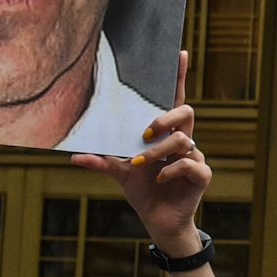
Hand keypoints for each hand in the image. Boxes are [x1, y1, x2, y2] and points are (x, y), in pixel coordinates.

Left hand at [75, 51, 208, 249]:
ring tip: (139, 163)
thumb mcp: (120, 174)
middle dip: (165, 118)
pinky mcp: (201, 175)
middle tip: (144, 132)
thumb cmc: (144, 192)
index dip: (179, 78)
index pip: (175, 100)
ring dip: (157, 151)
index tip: (179, 54)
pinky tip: (160, 179)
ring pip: (183, 139)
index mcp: (166, 134)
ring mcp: (195, 157)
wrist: (159, 222)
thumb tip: (74, 155)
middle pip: (186, 112)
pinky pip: (190, 164)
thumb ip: (103, 161)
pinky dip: (171, 170)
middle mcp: (184, 141)